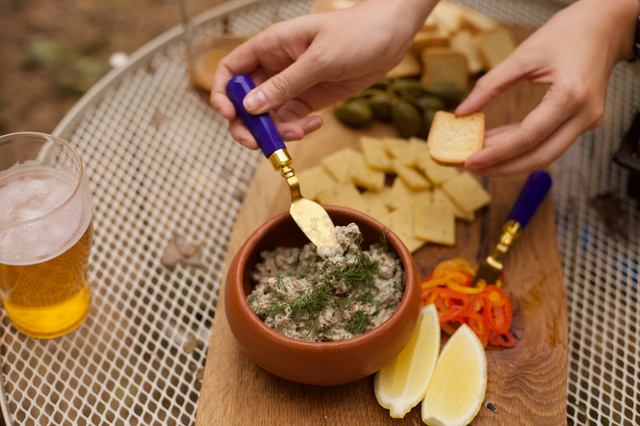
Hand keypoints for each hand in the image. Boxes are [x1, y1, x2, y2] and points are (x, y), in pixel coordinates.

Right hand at [211, 0, 435, 148]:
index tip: (229, 115)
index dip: (223, 93)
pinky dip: (298, 128)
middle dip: (248, 124)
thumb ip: (286, 84)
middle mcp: (276, 67)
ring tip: (300, 132)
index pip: (231, 70)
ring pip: (269, 116)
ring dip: (278, 131)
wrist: (391, 36)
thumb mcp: (320, 59)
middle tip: (258, 144)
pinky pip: (292, 119)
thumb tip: (251, 106)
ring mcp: (293, 84)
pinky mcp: (310, 98)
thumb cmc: (357, 34)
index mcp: (270, 46)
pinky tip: (315, 125)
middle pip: (246, 100)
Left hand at [455, 0, 639, 175]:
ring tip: (480, 156)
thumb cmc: (567, 34)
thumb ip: (490, 85)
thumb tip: (463, 111)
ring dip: (511, 159)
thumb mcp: (523, 55)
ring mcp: (587, 121)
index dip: (496, 153)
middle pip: (540, 156)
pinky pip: (550, 141)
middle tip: (472, 166)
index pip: (528, 137)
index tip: (470, 160)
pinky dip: (523, 146)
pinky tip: (497, 143)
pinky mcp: (583, 121)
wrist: (604, 27)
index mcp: (570, 95)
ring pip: (545, 154)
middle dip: (503, 167)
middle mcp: (584, 114)